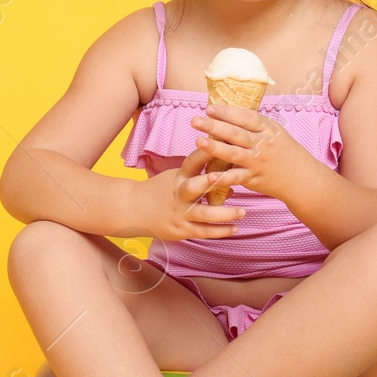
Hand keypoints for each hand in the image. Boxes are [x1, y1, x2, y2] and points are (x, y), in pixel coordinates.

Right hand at [130, 141, 247, 241]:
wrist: (133, 209)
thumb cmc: (160, 190)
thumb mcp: (177, 178)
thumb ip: (203, 178)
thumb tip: (231, 182)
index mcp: (179, 176)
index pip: (192, 161)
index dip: (206, 153)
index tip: (223, 144)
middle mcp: (179, 194)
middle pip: (194, 187)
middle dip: (211, 182)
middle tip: (229, 177)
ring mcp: (180, 213)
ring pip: (204, 214)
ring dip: (225, 213)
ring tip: (243, 212)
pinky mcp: (181, 230)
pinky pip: (204, 232)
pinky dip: (220, 231)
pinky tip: (235, 228)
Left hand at [191, 101, 316, 202]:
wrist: (302, 178)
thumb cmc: (284, 151)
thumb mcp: (274, 132)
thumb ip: (253, 125)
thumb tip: (226, 113)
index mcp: (268, 128)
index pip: (245, 117)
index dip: (227, 112)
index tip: (209, 108)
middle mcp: (262, 144)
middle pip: (236, 133)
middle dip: (214, 126)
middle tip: (195, 120)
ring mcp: (257, 161)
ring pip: (234, 153)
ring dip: (215, 148)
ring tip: (198, 141)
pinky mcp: (253, 178)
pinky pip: (236, 177)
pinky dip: (223, 178)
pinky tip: (209, 176)